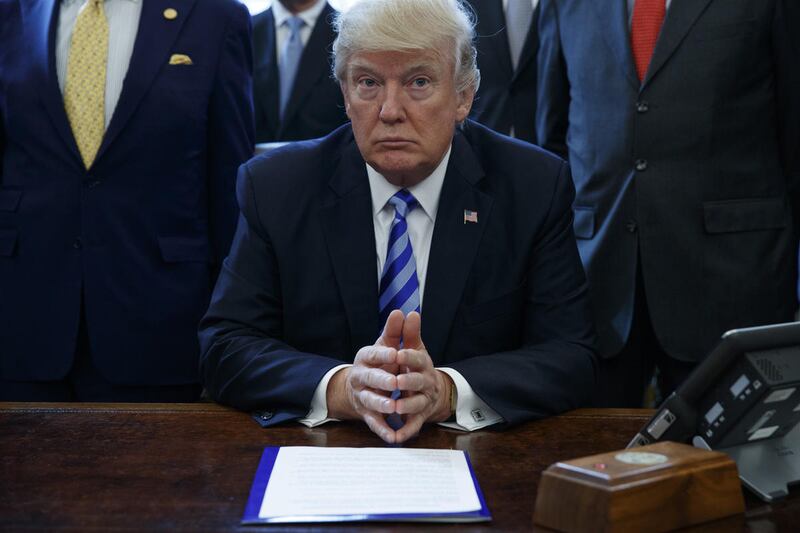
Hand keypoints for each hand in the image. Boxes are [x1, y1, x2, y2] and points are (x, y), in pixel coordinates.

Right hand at [327, 310, 404, 442]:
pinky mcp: (367, 413)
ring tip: (393, 406)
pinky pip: (374, 422)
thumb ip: (395, 331)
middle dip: (381, 380)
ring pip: (370, 400)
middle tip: (395, 381)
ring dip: (381, 404)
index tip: (394, 352)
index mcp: (365, 358)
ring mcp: (362, 396)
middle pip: (369, 378)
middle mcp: (360, 377)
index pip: (371, 354)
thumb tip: (403, 311)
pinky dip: (383, 430)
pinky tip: (393, 436)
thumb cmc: (378, 362)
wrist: (359, 385)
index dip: (382, 353)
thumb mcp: (385, 345)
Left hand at [393, 311, 452, 442]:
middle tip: (396, 382)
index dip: (408, 356)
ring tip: (395, 407)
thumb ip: (407, 332)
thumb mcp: (412, 348)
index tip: (397, 354)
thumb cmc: (414, 366)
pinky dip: (405, 432)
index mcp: (422, 363)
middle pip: (419, 382)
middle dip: (408, 382)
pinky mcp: (418, 417)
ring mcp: (423, 400)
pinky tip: (395, 437)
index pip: (417, 358)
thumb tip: (409, 312)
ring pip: (417, 404)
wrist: (430, 391)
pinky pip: (413, 426)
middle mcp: (425, 382)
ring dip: (407, 406)